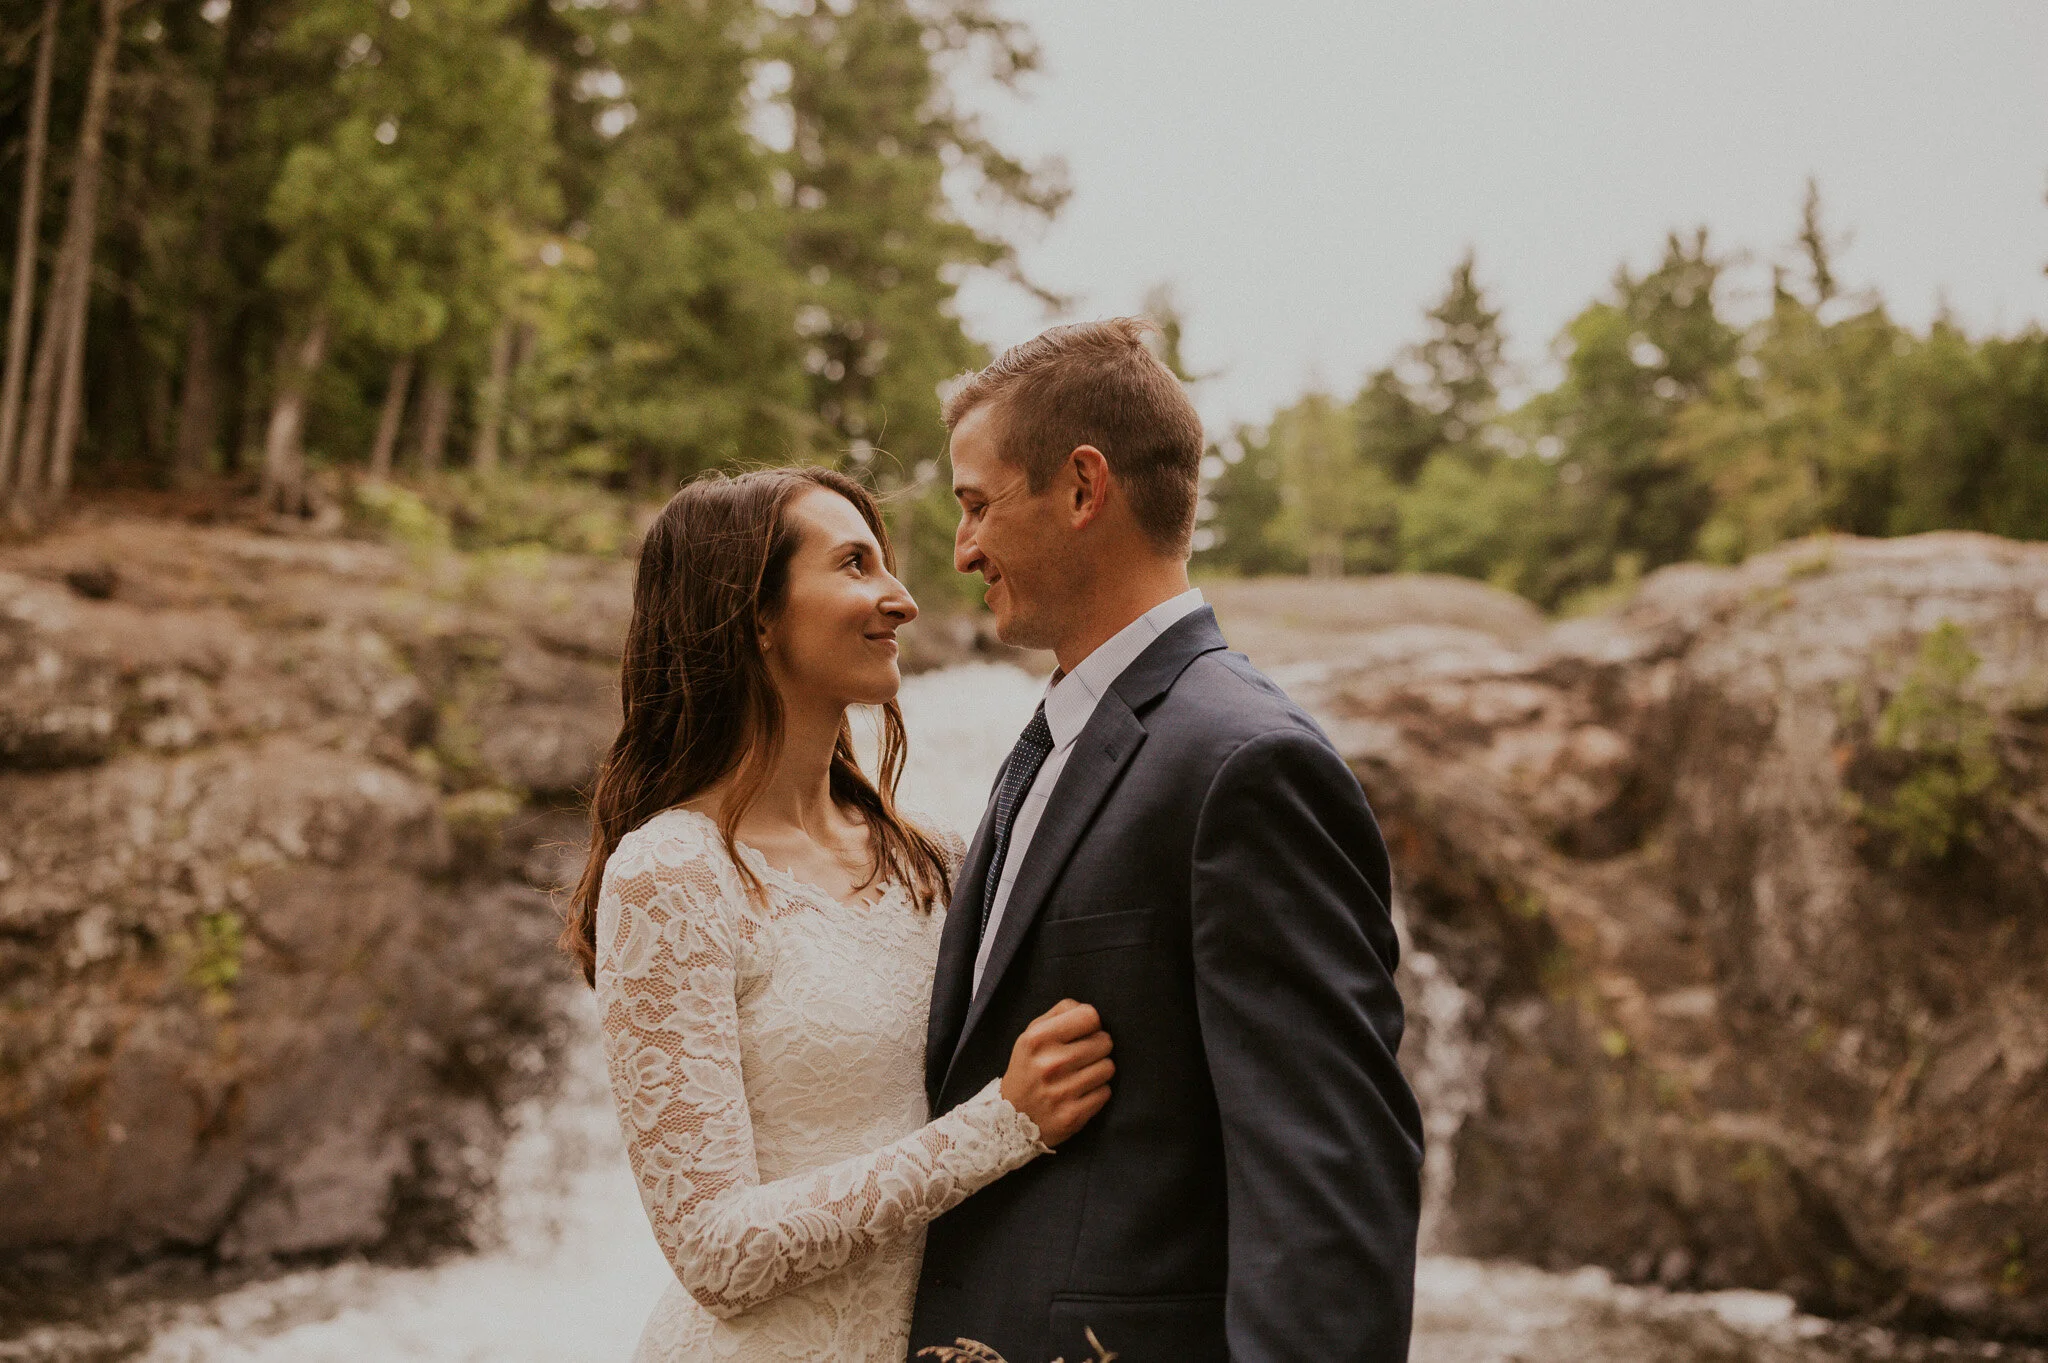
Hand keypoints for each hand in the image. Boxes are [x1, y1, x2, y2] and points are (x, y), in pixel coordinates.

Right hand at [999, 998, 1113, 1146]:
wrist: (1010, 1118)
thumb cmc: (1028, 1068)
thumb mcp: (1031, 1035)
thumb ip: (1059, 1014)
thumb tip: (1089, 1011)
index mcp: (1038, 1038)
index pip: (1090, 1016)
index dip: (1091, 1023)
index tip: (1083, 1033)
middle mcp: (1050, 1064)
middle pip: (1104, 1041)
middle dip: (1098, 1047)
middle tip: (1083, 1055)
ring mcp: (1062, 1092)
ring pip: (1108, 1067)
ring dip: (1099, 1070)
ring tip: (1082, 1074)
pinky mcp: (1073, 1115)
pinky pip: (1105, 1092)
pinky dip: (1097, 1092)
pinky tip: (1081, 1092)